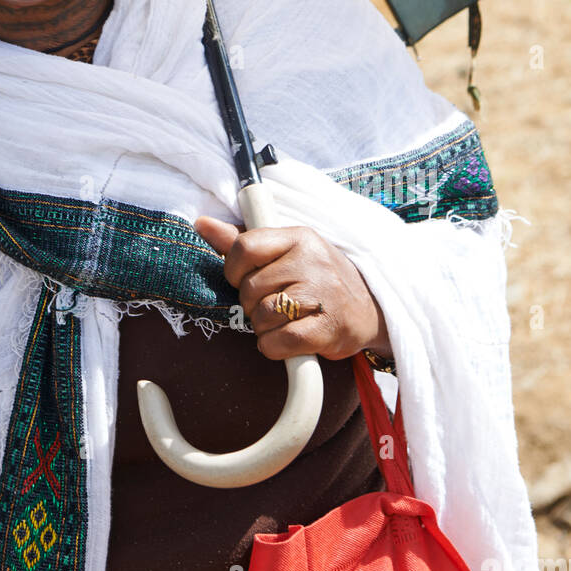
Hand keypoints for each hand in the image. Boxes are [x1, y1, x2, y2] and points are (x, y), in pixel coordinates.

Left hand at [194, 217, 389, 361]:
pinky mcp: (326, 329)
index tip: (242, 279)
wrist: (370, 310)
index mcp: (299, 237)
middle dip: (250, 303)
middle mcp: (312, 261)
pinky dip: (273, 346)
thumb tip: (200, 223)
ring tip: (280, 321)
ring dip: (262, 327)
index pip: (245, 247)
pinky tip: (285, 339)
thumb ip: (241, 240)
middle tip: (268, 304)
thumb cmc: (318, 278)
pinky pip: (278, 341)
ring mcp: (321, 295)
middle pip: (249, 287)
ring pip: (261, 315)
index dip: (233, 269)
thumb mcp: (286, 251)